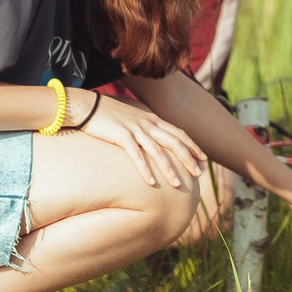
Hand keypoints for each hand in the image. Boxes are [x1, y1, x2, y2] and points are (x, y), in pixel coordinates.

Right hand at [79, 92, 208, 187]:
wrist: (88, 107)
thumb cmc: (109, 115)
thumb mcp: (133, 119)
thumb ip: (145, 127)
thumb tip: (155, 139)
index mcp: (152, 119)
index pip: (178, 133)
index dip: (192, 146)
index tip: (204, 158)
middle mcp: (147, 123)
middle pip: (174, 142)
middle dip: (188, 159)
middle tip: (198, 174)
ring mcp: (135, 129)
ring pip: (158, 151)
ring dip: (169, 169)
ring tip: (178, 184)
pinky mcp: (121, 136)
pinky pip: (136, 155)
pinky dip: (145, 169)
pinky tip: (151, 182)